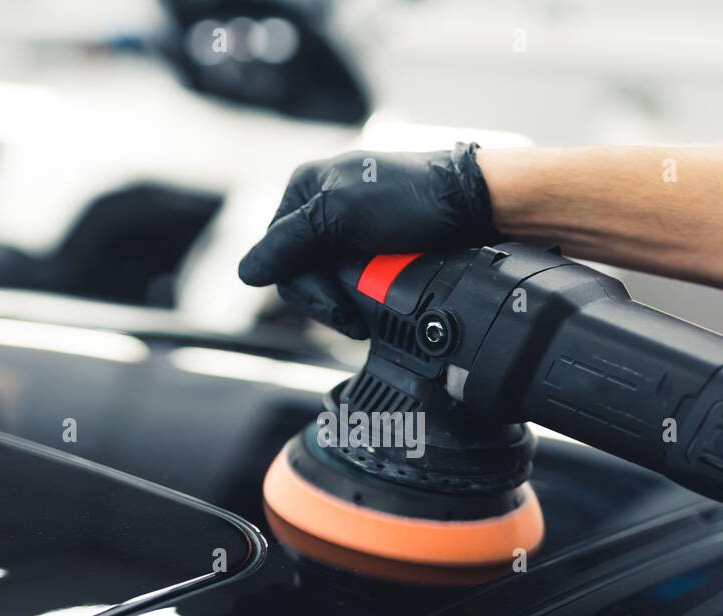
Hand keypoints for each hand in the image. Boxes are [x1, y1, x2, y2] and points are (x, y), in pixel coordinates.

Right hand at [238, 142, 497, 336]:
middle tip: (354, 318)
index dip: (305, 288)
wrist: (474, 205)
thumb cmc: (412, 200)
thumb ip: (290, 242)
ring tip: (371, 311)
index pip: (278, 255)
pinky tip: (380, 303)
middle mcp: (323, 208)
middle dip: (328, 299)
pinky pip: (355, 281)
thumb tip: (247, 272)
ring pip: (329, 281)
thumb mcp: (341, 215)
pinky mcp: (374, 247)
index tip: (336, 308)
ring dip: (348, 301)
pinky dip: (366, 295)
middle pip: (302, 272)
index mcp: (305, 190)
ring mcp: (349, 229)